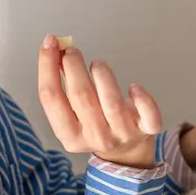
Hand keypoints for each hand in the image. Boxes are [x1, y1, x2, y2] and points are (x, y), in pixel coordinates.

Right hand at [39, 35, 161, 167]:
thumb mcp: (74, 114)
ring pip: (112, 102)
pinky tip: (134, 87)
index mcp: (70, 136)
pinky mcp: (145, 129)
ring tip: (97, 64)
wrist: (127, 151)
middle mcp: (95, 137)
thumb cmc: (97, 125)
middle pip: (80, 96)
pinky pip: (148, 114)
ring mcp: (122, 134)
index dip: (46, 66)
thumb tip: (57, 51)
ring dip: (102, 75)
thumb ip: (64, 86)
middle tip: (72, 51)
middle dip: (74, 66)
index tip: (49, 43)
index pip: (51, 98)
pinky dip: (143, 98)